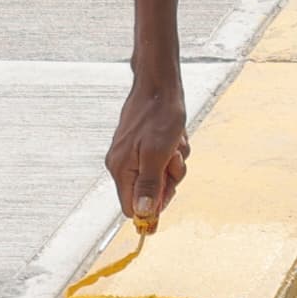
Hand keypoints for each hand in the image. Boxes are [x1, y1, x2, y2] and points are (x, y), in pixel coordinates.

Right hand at [108, 65, 191, 219]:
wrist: (160, 84)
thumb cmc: (160, 115)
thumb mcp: (157, 153)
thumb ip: (149, 185)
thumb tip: (142, 213)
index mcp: (121, 170)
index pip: (132, 208)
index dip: (152, 206)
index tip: (169, 190)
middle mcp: (122, 165)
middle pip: (149, 194)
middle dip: (169, 179)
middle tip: (174, 157)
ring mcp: (132, 155)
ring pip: (161, 176)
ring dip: (174, 163)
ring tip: (175, 143)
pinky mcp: (143, 146)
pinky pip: (163, 161)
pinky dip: (173, 152)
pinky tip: (175, 136)